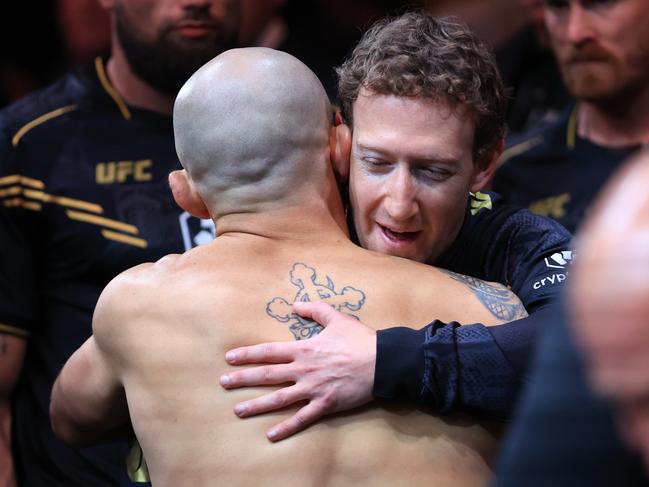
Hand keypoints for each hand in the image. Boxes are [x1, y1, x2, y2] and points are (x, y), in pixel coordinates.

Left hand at [220, 301, 376, 441]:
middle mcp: (304, 370)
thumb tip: (296, 304)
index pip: (269, 352)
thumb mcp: (336, 318)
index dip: (248, 354)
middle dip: (243, 378)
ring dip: (256, 405)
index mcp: (304, 349)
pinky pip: (302, 418)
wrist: (383, 362)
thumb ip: (314, 310)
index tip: (229, 357)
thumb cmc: (360, 339)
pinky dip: (286, 428)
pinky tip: (271, 435)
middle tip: (223, 382)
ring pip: (278, 399)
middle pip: (267, 375)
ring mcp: (313, 389)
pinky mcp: (325, 404)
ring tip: (237, 410)